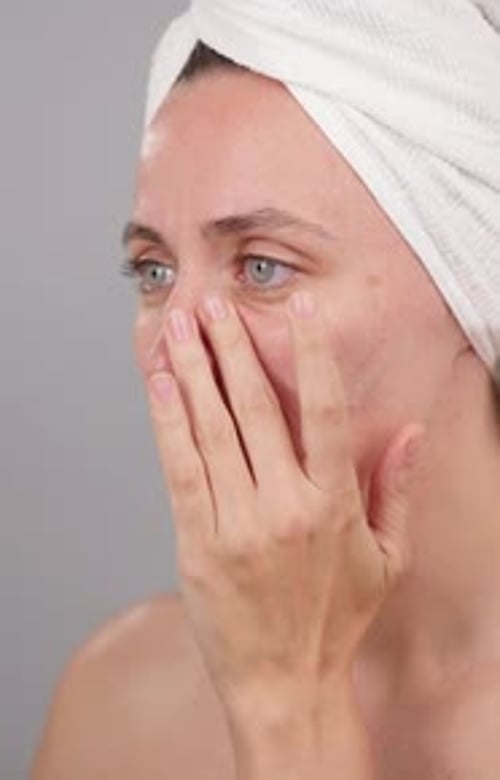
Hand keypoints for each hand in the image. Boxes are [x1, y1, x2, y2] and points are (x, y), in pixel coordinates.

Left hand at [145, 291, 422, 718]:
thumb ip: (396, 490)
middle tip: (215, 304)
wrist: (286, 683)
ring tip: (179, 326)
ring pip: (213, 429)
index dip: (310, 352)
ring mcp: (238, 523)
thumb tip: (411, 431)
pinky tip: (162, 384)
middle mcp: (286, 505)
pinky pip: (182, 469)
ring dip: (195, 371)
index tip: (299, 309)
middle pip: (257, 407)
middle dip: (233, 347)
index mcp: (334, 503)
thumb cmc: (335, 619)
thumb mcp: (386, 558)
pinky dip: (169, 422)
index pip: (325, 410)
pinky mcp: (199, 541)